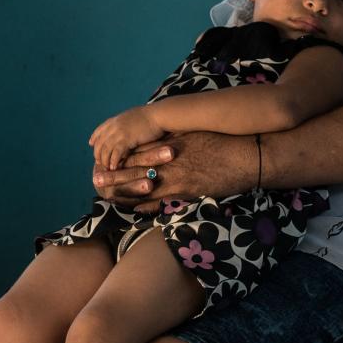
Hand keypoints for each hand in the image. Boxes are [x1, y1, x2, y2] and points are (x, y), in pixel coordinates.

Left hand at [88, 107, 163, 169]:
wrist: (159, 115)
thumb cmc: (151, 117)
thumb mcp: (133, 118)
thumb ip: (125, 124)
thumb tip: (125, 130)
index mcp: (115, 120)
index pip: (99, 130)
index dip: (94, 139)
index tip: (92, 145)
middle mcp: (114, 126)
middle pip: (100, 142)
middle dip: (98, 154)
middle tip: (100, 163)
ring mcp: (119, 132)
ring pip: (105, 149)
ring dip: (105, 160)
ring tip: (107, 168)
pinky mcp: (127, 139)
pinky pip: (116, 153)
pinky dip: (114, 161)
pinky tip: (114, 167)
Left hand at [93, 132, 254, 211]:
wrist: (247, 155)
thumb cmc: (224, 142)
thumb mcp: (195, 134)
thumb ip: (175, 138)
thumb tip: (161, 141)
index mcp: (171, 145)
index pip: (139, 152)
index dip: (120, 157)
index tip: (104, 159)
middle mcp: (171, 162)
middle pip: (135, 170)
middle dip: (114, 176)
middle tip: (95, 179)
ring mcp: (179, 179)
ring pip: (145, 188)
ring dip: (125, 192)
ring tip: (108, 196)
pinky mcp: (189, 192)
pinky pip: (163, 201)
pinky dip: (147, 205)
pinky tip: (135, 208)